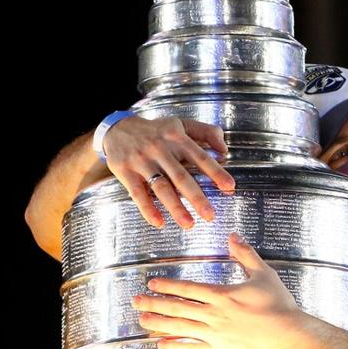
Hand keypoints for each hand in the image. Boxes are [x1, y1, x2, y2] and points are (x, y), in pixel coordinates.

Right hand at [103, 115, 235, 228]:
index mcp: (176, 138)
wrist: (118, 128)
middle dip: (196, 197)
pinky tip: (158, 223)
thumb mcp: (181, 124)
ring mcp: (142, 161)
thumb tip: (224, 149)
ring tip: (189, 224)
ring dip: (175, 207)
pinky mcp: (125, 172)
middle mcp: (160, 149)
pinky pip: (137, 193)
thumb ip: (206, 132)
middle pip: (181, 176)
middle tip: (210, 215)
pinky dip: (148, 209)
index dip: (215, 172)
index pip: (199, 157)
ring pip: (161, 187)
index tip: (229, 187)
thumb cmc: (157, 131)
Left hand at [131, 234, 306, 348]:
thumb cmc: (280, 305)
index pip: (188, 288)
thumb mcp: (264, 274)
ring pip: (180, 327)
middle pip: (177, 307)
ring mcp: (215, 335)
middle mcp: (214, 314)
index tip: (152, 283)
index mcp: (222, 294)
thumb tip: (232, 235)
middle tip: (136, 301)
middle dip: (154, 303)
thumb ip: (245, 254)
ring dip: (159, 323)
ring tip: (143, 320)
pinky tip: (162, 345)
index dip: (168, 285)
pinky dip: (175, 347)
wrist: (291, 336)